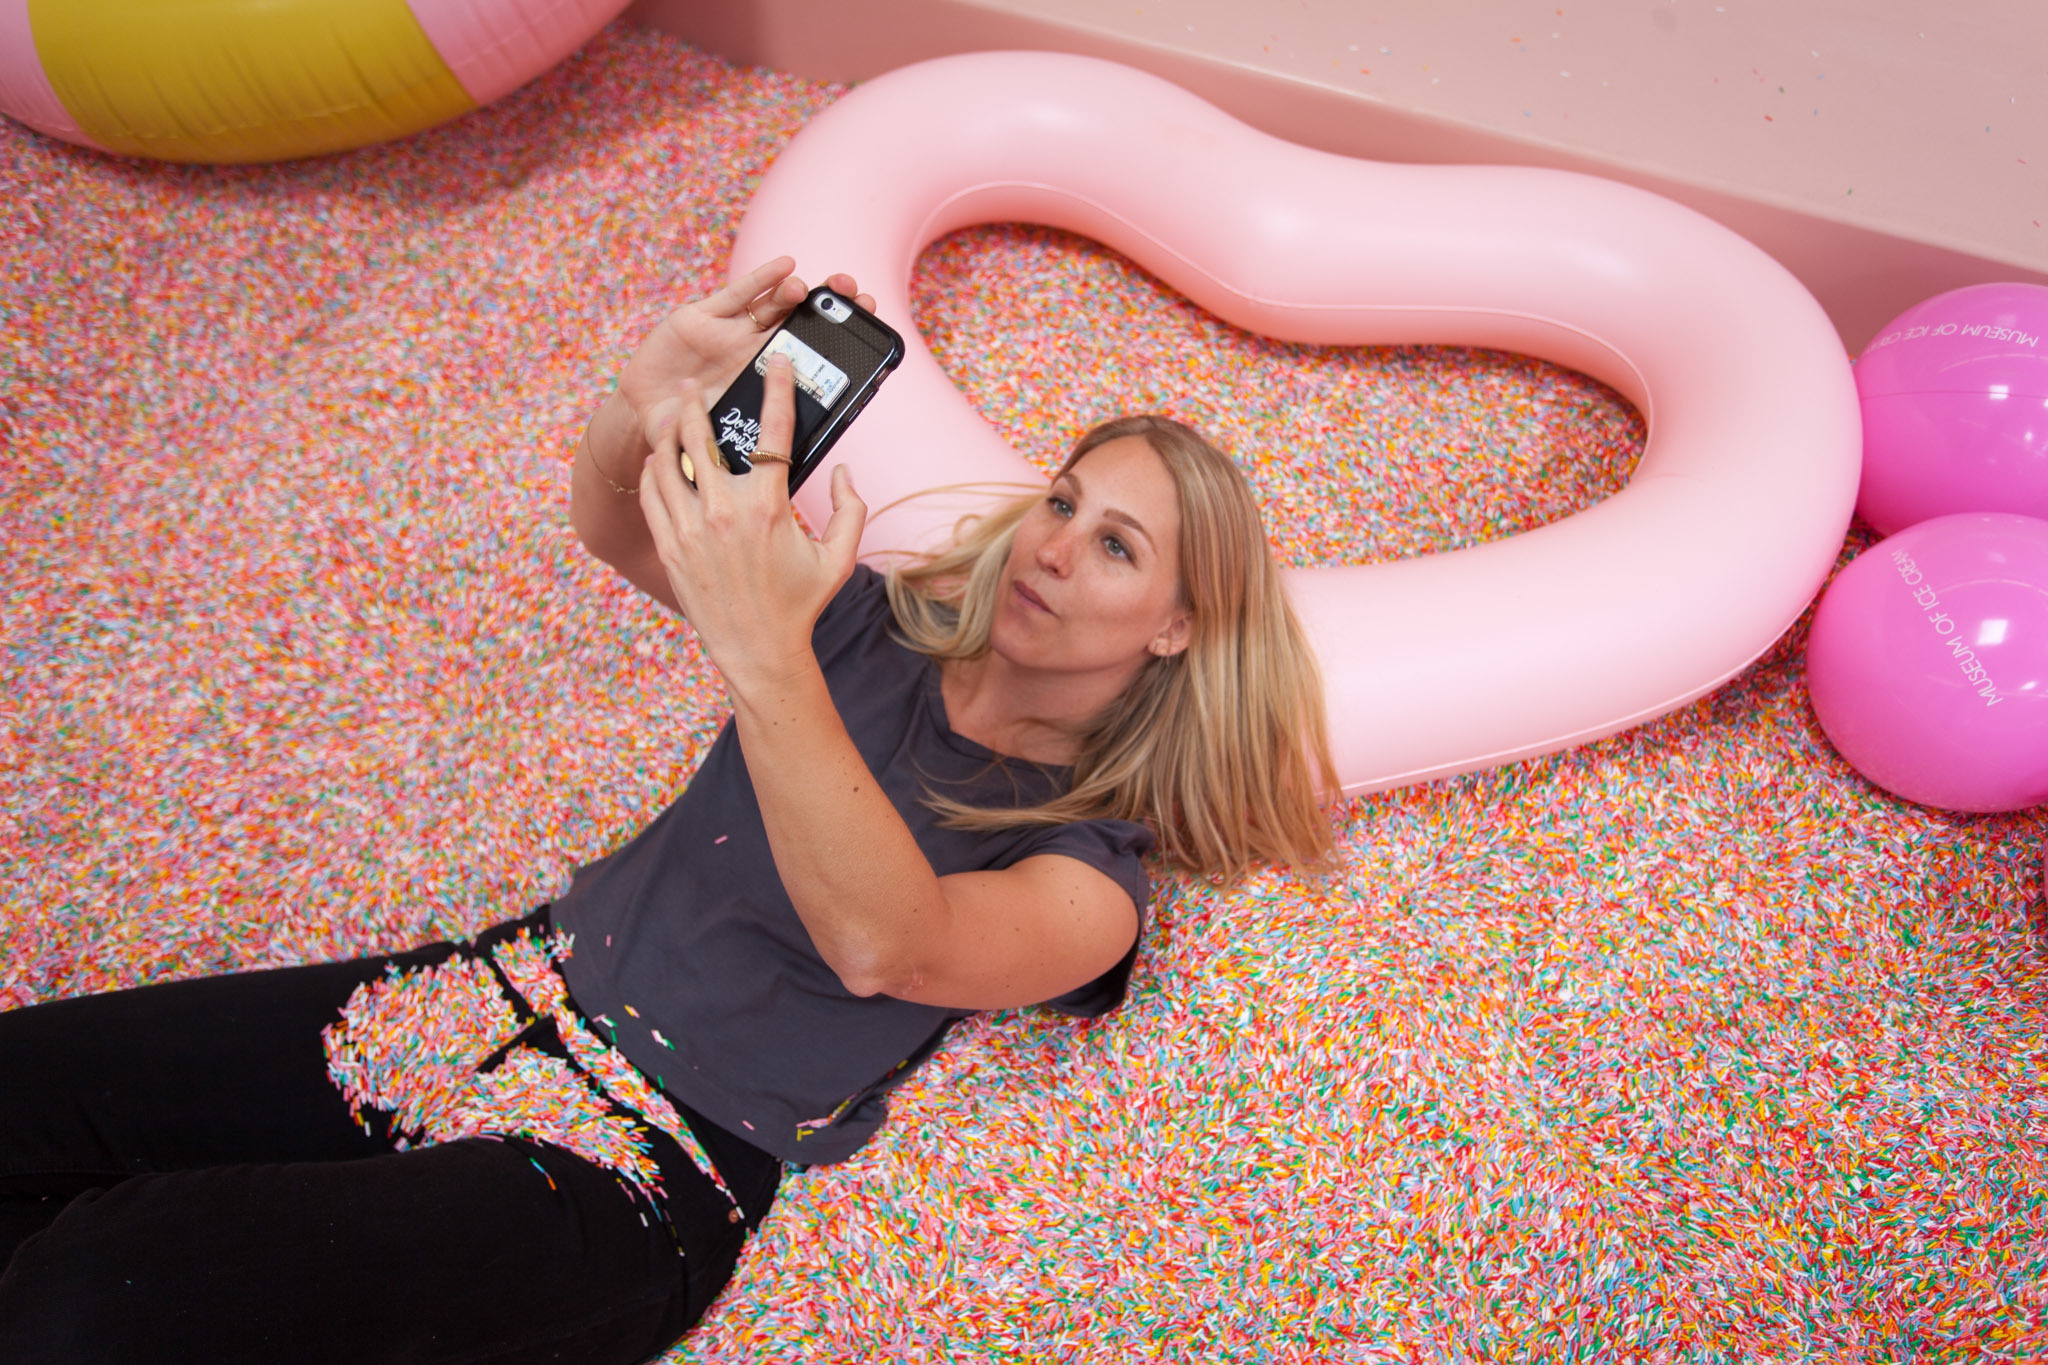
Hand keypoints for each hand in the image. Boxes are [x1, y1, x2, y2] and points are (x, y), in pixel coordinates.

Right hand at [603, 258, 878, 474]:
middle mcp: (754, 356)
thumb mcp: (734, 452)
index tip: (873, 330)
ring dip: (797, 295)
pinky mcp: (701, 319)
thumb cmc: (693, 445)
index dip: (843, 346)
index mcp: (771, 386)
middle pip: (801, 326)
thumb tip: (817, 469)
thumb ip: (767, 453)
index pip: (816, 360)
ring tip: (819, 287)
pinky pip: (737, 296)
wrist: (645, 427)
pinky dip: (761, 280)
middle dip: (831, 310)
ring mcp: (730, 336)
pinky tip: (786, 266)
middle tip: (858, 296)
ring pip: (772, 309)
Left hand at [637, 351, 867, 689]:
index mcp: (768, 506)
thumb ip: (852, 509)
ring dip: (667, 435)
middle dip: (693, 403)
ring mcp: (691, 528)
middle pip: (700, 435)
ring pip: (667, 461)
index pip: (773, 431)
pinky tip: (657, 462)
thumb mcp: (839, 558)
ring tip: (669, 422)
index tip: (777, 363)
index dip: (777, 389)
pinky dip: (652, 471)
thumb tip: (845, 470)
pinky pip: (651, 494)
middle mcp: (725, 510)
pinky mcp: (670, 546)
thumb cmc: (800, 603)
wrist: (756, 649)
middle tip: (690, 387)